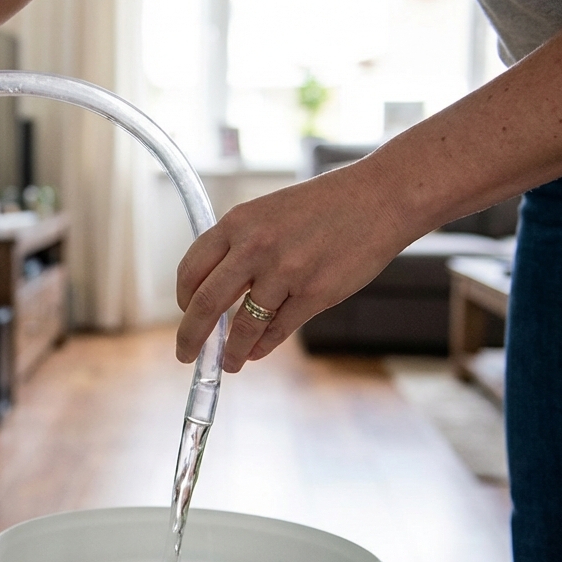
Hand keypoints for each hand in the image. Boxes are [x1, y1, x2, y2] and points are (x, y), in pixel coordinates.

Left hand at [175, 162, 415, 371]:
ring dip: (231, 351)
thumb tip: (214, 291)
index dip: (183, 298)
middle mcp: (255, 247)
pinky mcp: (315, 294)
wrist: (379, 199)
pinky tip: (256, 352)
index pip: (191, 268)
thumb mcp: (268, 212)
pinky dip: (262, 347)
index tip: (184, 312)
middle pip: (205, 303)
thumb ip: (240, 245)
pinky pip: (278, 330)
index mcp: (238, 222)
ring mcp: (286, 272)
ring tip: (229, 363)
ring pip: (243, 326)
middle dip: (191, 336)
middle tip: (185, 354)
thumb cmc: (324, 206)